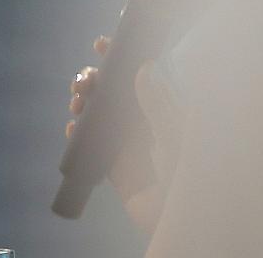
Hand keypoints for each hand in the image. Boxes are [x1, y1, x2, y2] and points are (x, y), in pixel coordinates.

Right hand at [66, 36, 181, 233]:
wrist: (177, 218)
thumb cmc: (189, 176)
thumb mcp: (176, 138)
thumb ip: (161, 105)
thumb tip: (145, 67)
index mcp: (158, 108)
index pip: (135, 73)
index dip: (116, 56)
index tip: (101, 44)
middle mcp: (139, 120)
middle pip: (107, 89)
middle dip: (90, 78)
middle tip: (83, 82)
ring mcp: (123, 141)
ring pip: (94, 111)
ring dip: (81, 101)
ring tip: (77, 102)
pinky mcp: (110, 164)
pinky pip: (87, 142)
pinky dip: (76, 132)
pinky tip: (74, 127)